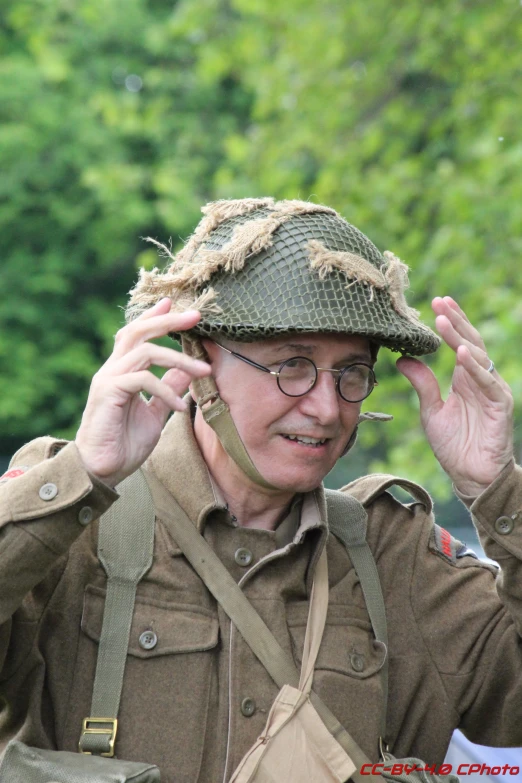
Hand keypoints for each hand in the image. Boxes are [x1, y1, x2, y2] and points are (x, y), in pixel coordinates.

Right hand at [75, 298, 210, 487]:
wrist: (102, 471)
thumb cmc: (125, 444)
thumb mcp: (156, 413)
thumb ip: (170, 389)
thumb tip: (190, 370)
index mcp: (121, 371)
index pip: (136, 334)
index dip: (154, 317)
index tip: (174, 304)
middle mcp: (112, 370)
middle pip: (138, 332)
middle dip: (168, 321)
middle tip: (195, 316)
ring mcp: (108, 379)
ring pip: (146, 352)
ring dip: (180, 359)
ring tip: (205, 371)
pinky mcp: (108, 392)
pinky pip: (143, 379)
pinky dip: (167, 391)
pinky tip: (182, 409)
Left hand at [396, 296, 513, 495]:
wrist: (471, 476)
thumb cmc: (454, 445)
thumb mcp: (431, 411)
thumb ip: (422, 383)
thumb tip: (403, 358)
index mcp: (465, 378)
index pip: (459, 342)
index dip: (450, 322)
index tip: (436, 302)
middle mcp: (481, 379)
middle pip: (470, 342)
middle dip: (455, 321)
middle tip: (439, 302)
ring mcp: (492, 390)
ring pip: (478, 357)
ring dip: (460, 338)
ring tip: (443, 322)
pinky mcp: (500, 405)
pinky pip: (488, 382)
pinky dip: (475, 368)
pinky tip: (461, 354)